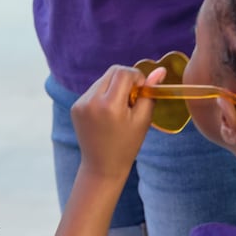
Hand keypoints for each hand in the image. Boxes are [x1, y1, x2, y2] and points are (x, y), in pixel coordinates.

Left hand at [71, 65, 163, 185]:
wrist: (102, 166)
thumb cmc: (127, 145)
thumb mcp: (143, 120)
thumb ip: (150, 93)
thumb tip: (160, 70)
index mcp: (109, 105)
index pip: (124, 72)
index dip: (137, 78)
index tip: (140, 92)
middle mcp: (91, 101)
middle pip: (113, 71)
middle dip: (126, 80)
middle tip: (131, 99)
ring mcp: (80, 103)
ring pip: (103, 79)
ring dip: (114, 87)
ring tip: (119, 109)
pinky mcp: (75, 107)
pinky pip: (94, 90)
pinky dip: (104, 95)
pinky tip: (107, 113)